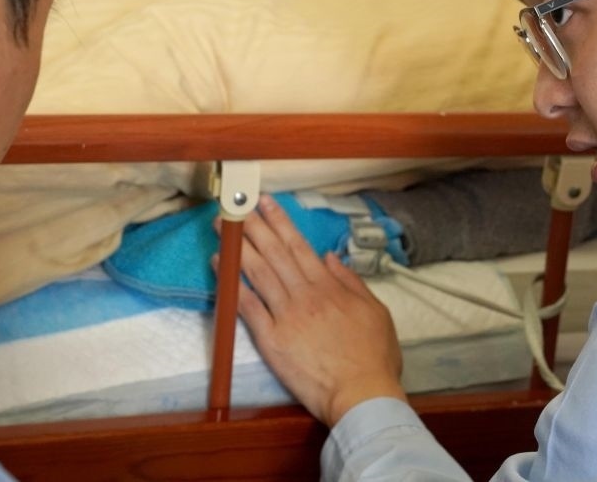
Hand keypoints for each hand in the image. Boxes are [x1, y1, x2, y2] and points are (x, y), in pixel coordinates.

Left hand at [214, 194, 406, 425]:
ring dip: (238, 248)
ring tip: (222, 229)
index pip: (298, 246)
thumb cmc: (373, 356)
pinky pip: (249, 307)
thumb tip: (329, 258)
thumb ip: (351, 282)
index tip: (264, 203)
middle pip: (274, 253)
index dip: (279, 222)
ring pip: (259, 273)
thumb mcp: (376, 311)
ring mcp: (287, 316)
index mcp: (329, 286)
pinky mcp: (272, 340)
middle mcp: (305, 295)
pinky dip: (233, 285)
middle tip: (234, 208)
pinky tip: (220, 268)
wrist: (362, 393)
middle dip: (253, 227)